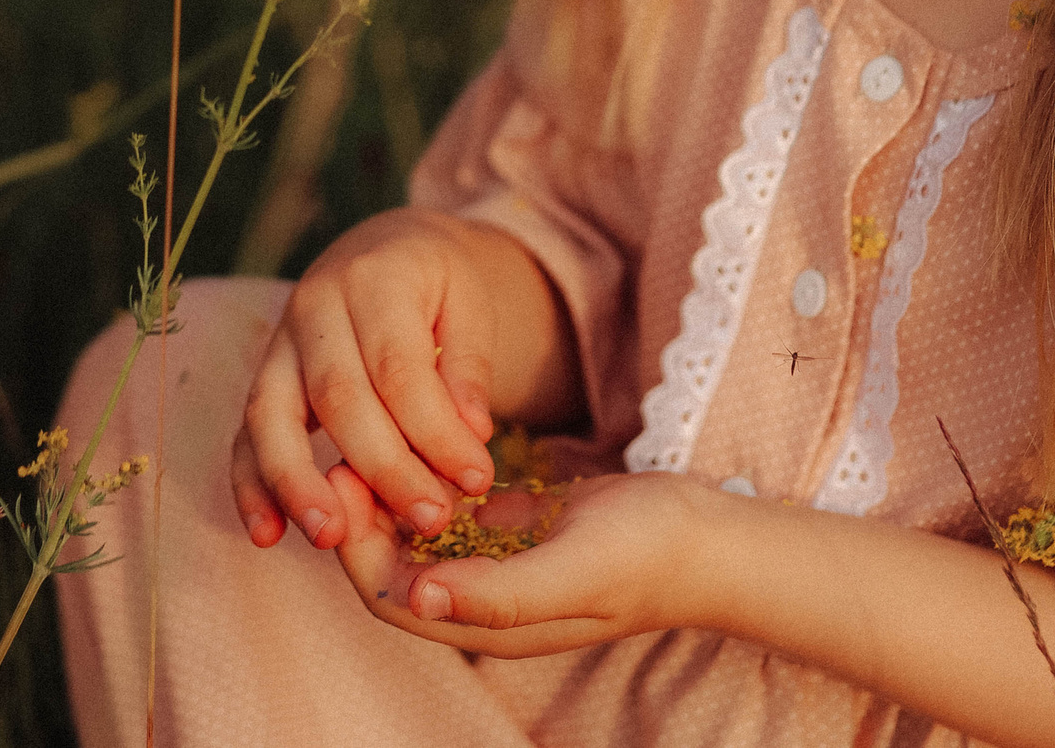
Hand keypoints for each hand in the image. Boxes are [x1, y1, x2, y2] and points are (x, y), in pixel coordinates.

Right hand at [231, 207, 562, 549]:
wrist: (382, 250)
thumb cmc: (436, 284)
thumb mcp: (471, 304)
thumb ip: (469, 367)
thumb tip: (472, 435)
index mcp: (374, 278)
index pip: (399, 367)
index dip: (436, 429)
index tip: (477, 479)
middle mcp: (314, 307)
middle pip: (338, 397)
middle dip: (383, 468)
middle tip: (430, 521)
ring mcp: (278, 344)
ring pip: (272, 416)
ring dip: (296, 483)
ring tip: (331, 538)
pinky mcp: (263, 380)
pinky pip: (244, 435)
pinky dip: (251, 487)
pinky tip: (268, 535)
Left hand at [325, 467, 721, 657]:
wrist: (709, 537)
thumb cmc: (649, 557)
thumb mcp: (575, 572)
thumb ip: (499, 593)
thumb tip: (420, 595)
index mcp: (488, 622)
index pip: (390, 595)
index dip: (355, 544)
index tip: (346, 477)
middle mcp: (482, 599)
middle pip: (393, 564)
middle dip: (363, 513)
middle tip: (349, 446)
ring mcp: (498, 562)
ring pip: (419, 535)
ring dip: (391, 492)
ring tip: (375, 432)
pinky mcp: (516, 528)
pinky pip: (455, 510)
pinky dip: (430, 479)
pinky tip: (422, 434)